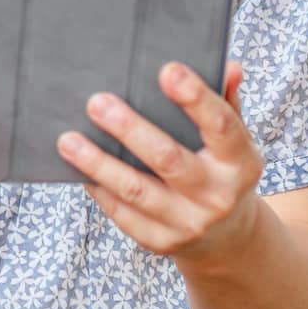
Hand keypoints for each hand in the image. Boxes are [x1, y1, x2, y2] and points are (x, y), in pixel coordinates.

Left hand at [57, 60, 263, 262]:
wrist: (226, 237)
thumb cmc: (220, 168)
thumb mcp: (233, 139)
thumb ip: (226, 101)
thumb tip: (229, 66)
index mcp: (240, 163)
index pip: (221, 126)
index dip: (196, 98)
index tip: (167, 70)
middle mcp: (217, 196)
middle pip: (168, 159)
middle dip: (129, 129)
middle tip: (97, 102)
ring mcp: (188, 224)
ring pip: (135, 190)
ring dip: (98, 163)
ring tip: (67, 140)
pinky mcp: (159, 241)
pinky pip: (121, 213)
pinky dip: (98, 188)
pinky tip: (77, 167)